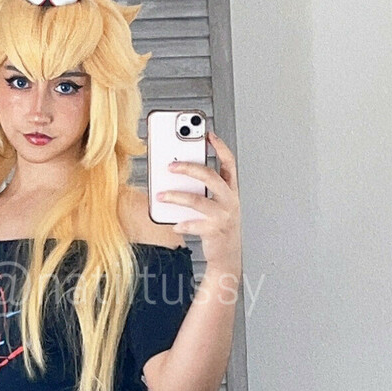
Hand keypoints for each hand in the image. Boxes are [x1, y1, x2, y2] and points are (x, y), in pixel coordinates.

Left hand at [160, 130, 240, 267]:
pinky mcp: (214, 231)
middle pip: (210, 177)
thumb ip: (203, 189)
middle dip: (189, 168)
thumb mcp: (216, 203)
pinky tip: (174, 223)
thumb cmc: (219, 226)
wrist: (227, 255)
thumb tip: (177, 173)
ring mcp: (223, 216)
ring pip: (197, 200)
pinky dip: (182, 224)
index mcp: (230, 190)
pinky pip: (193, 224)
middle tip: (171, 165)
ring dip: (176, 197)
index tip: (208, 134)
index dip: (220, 147)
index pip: (229, 163)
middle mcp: (229, 200)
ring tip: (160, 195)